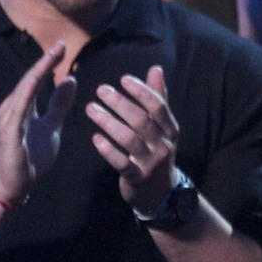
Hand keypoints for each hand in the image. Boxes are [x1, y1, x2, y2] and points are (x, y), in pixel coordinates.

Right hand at [0, 41, 73, 204]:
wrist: (16, 183)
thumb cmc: (32, 155)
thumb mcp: (52, 126)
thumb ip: (59, 104)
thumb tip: (70, 79)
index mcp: (24, 105)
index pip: (38, 79)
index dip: (49, 62)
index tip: (62, 46)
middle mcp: (13, 107)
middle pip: (30, 79)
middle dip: (44, 62)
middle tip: (59, 44)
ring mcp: (9, 119)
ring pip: (24, 91)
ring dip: (37, 73)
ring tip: (50, 58)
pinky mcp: (9, 133)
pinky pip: (19, 111)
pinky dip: (26, 95)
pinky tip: (35, 82)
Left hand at [89, 65, 180, 214]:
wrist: (160, 193)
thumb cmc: (156, 151)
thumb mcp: (163, 127)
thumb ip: (158, 98)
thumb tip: (156, 69)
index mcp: (170, 130)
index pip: (158, 107)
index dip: (141, 92)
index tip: (123, 79)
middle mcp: (163, 145)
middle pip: (142, 121)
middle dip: (121, 104)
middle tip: (101, 89)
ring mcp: (151, 163)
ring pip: (129, 140)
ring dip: (109, 122)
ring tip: (90, 109)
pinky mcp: (137, 178)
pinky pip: (122, 163)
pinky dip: (108, 150)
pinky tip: (95, 138)